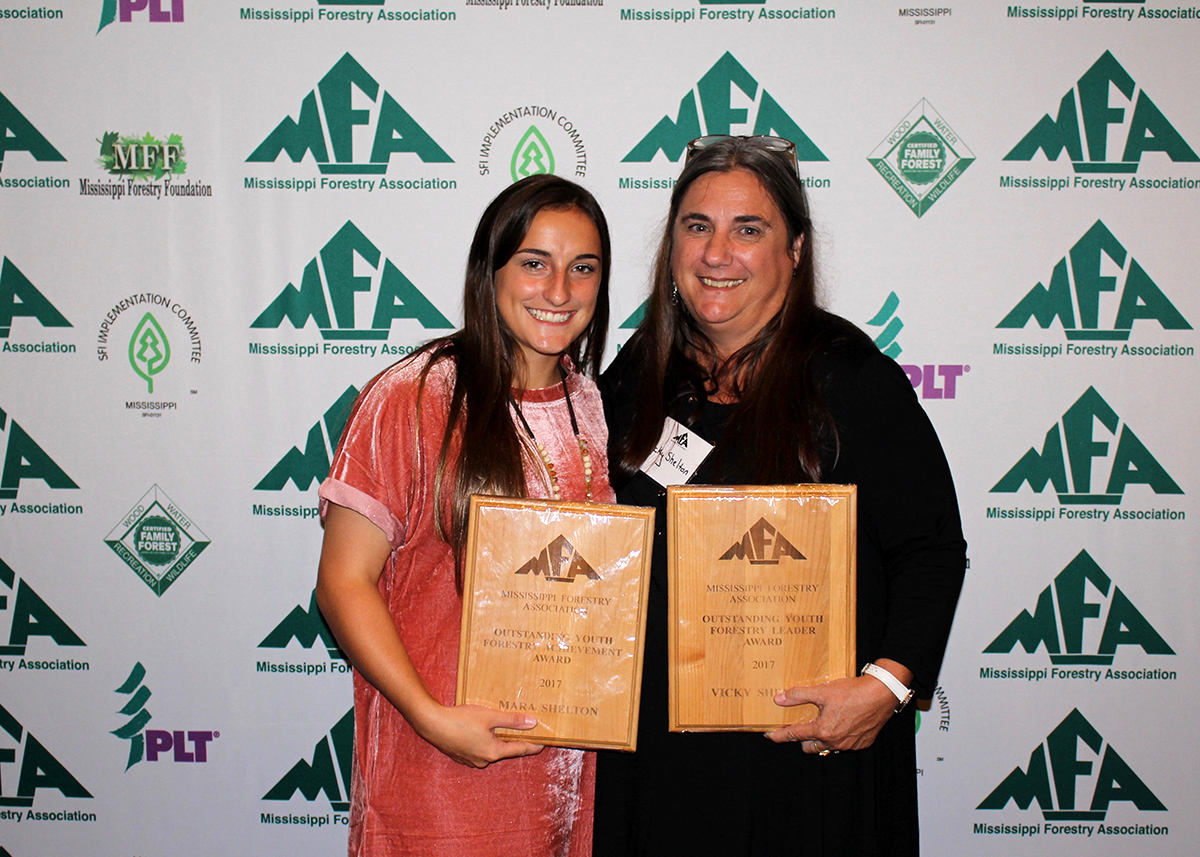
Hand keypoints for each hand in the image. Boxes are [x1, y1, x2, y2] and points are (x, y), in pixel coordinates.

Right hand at [412, 702, 544, 768]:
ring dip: (497, 738)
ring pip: (491, 748)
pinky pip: (479, 748)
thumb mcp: (490, 716)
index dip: (534, 744)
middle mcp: (483, 760)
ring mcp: (471, 760)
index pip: (520, 749)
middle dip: (514, 739)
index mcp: (493, 752)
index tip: (545, 742)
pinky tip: (481, 729)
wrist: (432, 723)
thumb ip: (512, 720)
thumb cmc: (461, 720)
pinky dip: (484, 740)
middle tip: (524, 728)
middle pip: (505, 749)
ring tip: (500, 725)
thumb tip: (533, 723)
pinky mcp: (461, 755)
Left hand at [764, 674, 897, 753]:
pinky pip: (844, 745)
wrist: (881, 694)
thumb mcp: (822, 691)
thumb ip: (799, 695)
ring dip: (821, 738)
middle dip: (802, 739)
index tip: (769, 736)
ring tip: (822, 723)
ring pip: (827, 747)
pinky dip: (839, 737)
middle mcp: (834, 742)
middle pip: (809, 747)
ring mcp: (848, 745)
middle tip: (800, 726)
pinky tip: (841, 723)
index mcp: (822, 730)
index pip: (794, 735)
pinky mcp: (861, 743)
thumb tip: (779, 699)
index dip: (779, 735)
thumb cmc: (853, 693)